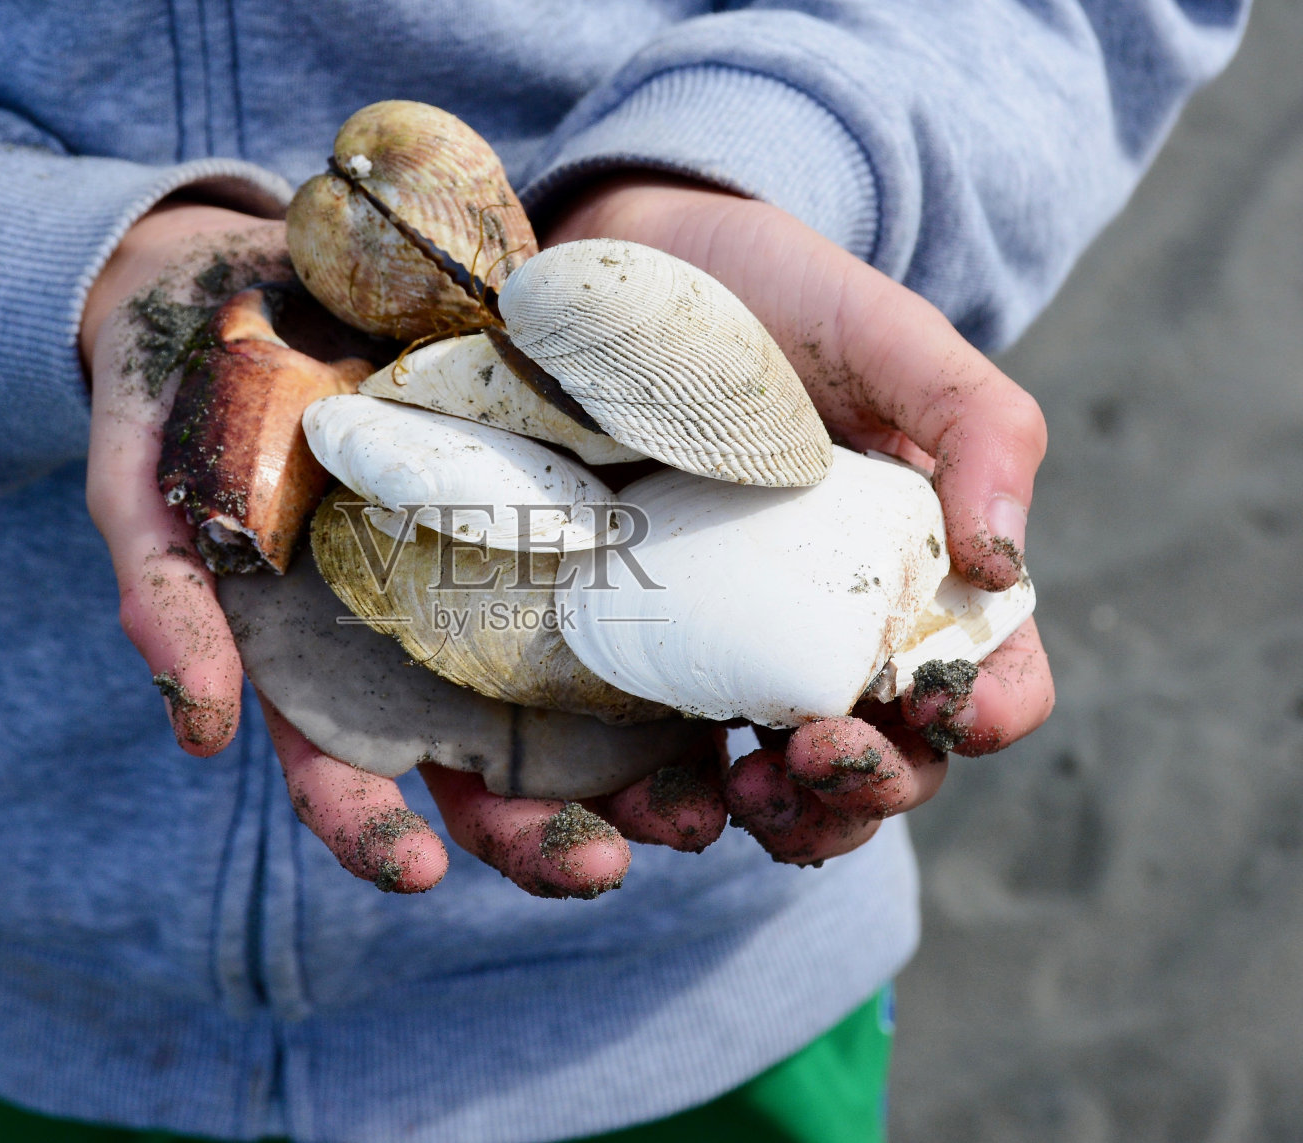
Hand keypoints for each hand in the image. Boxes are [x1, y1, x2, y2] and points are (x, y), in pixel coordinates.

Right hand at [81, 203, 729, 897]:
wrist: (259, 282)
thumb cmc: (184, 396)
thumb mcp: (144, 480)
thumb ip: (164, 588)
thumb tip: (200, 732)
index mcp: (320, 660)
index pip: (344, 770)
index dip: (370, 830)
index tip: (411, 870)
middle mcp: (419, 645)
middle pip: (485, 772)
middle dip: (539, 837)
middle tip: (602, 870)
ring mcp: (496, 585)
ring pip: (577, 710)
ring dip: (638, 777)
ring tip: (704, 807)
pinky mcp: (560, 513)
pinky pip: (624, 588)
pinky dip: (677, 644)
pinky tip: (734, 679)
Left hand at [545, 177, 1055, 864]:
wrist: (622, 279)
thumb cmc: (769, 295)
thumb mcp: (884, 334)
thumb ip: (976, 424)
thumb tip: (1005, 569)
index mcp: (921, 567)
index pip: (992, 676)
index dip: (985, 712)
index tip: (942, 708)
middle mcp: (838, 627)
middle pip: (893, 754)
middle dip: (873, 785)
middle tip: (819, 760)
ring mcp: (738, 650)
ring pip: (789, 784)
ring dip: (788, 819)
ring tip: (743, 797)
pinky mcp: (642, 653)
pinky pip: (670, 757)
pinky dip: (676, 796)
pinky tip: (660, 790)